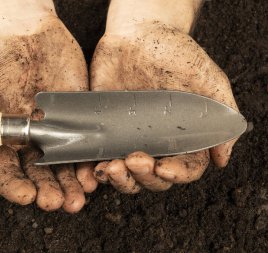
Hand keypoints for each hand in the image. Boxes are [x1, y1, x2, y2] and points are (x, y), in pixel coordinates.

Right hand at [0, 0, 96, 212]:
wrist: (21, 28)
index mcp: (2, 142)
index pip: (9, 174)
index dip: (16, 187)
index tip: (26, 195)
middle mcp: (30, 142)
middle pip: (40, 177)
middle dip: (48, 192)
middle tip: (56, 202)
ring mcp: (56, 130)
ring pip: (65, 166)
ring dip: (72, 185)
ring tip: (78, 198)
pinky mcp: (77, 117)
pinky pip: (86, 142)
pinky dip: (90, 159)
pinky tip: (94, 172)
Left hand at [90, 0, 238, 191]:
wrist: (139, 34)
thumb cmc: (176, 55)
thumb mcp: (207, 81)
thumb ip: (220, 117)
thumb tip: (222, 157)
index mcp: (182, 138)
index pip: (184, 168)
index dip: (177, 175)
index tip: (165, 169)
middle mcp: (155, 143)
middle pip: (153, 179)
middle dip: (144, 177)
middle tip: (135, 160)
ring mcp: (128, 139)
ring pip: (125, 175)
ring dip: (119, 180)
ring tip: (111, 167)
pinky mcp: (104, 130)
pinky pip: (98, 157)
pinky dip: (93, 170)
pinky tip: (93, 168)